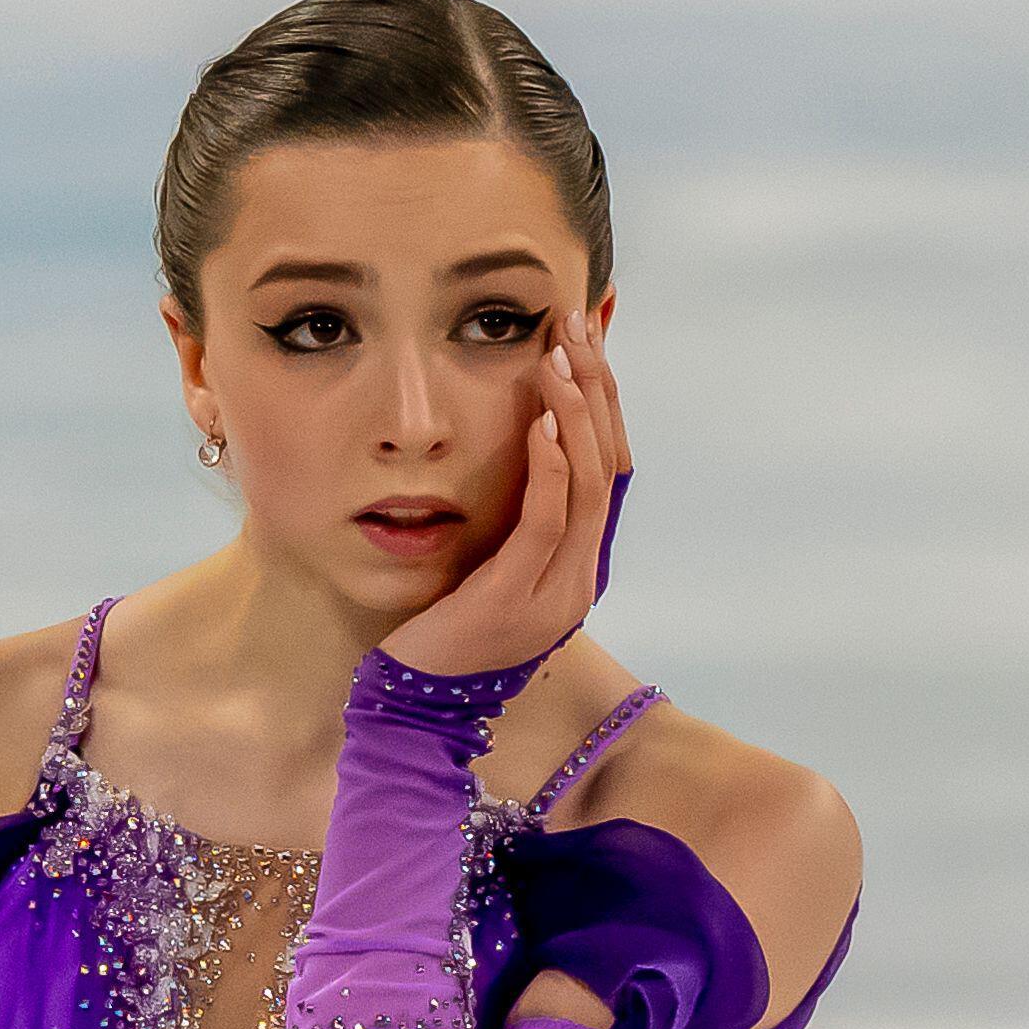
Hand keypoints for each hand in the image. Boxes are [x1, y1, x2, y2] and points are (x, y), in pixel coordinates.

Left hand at [377, 306, 631, 676]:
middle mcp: (582, 576)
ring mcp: (557, 590)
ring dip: (575, 415)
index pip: (609, 468)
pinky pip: (547, 521)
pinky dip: (548, 467)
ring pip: (586, 486)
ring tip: (559, 358)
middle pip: (610, 466)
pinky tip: (538, 422)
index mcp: (579, 565)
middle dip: (597, 390)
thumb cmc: (442, 627)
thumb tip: (521, 449)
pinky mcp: (518, 597)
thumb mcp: (488, 563)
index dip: (605, 402)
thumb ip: (514, 519)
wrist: (417, 702)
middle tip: (579, 326)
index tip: (589, 340)